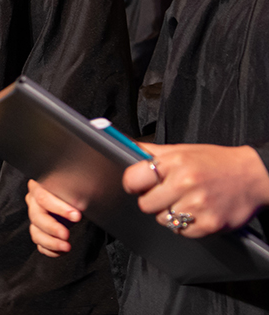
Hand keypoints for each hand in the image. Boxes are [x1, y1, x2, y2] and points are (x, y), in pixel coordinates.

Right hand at [25, 179, 82, 256]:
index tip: (76, 216)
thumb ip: (74, 191)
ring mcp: (35, 219)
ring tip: (66, 246)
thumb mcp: (73, 186)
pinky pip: (40, 245)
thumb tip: (82, 200)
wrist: (71, 200)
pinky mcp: (39, 233)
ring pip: (36, 233)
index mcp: (38, 188)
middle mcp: (33, 203)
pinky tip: (62, 250)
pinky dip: (51, 250)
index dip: (59, 208)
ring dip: (51, 242)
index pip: (43, 197)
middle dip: (52, 228)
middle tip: (66, 234)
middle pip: (37, 217)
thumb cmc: (71, 191)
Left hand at [123, 142, 268, 236]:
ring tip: (183, 201)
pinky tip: (195, 212)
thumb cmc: (215, 161)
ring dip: (168, 213)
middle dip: (151, 200)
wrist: (253, 176)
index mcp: (175, 162)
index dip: (132, 183)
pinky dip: (185, 225)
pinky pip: (182, 232)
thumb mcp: (182, 149)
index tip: (136, 185)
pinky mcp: (209, 225)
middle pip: (145, 204)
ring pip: (162, 219)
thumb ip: (153, 151)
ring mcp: (197, 206)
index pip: (134, 179)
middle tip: (164, 194)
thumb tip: (126, 146)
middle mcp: (185, 184)